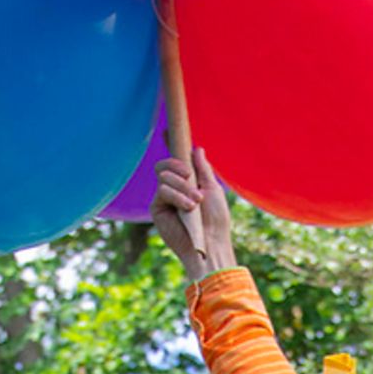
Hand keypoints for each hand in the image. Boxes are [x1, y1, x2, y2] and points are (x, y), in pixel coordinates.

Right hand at [151, 148, 235, 280]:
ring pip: (164, 177)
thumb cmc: (216, 220)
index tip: (168, 130)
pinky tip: (189, 207)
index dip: (171, 145)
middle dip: (177, 166)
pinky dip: (177, 196)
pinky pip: (162, 191)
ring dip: (183, 187)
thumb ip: (202, 169)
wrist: (209, 243)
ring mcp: (164, 199)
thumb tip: (197, 148)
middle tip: (190, 175)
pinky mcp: (157, 209)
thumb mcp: (212, 189)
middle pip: (165, 165)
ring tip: (196, 202)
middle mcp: (174, 189)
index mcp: (188, 183)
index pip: (176, 161)